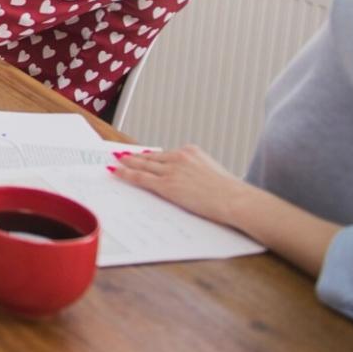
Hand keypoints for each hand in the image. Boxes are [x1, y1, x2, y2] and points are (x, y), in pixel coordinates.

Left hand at [111, 145, 250, 225]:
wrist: (235, 199)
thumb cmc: (230, 192)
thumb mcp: (212, 172)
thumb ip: (197, 171)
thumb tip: (189, 179)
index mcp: (192, 151)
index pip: (165, 153)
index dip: (150, 155)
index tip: (141, 154)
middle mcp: (179, 156)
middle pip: (151, 156)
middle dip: (135, 157)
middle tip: (121, 155)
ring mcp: (171, 170)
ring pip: (143, 165)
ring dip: (127, 163)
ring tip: (116, 161)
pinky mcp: (167, 185)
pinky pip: (141, 177)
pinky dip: (126, 174)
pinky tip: (116, 172)